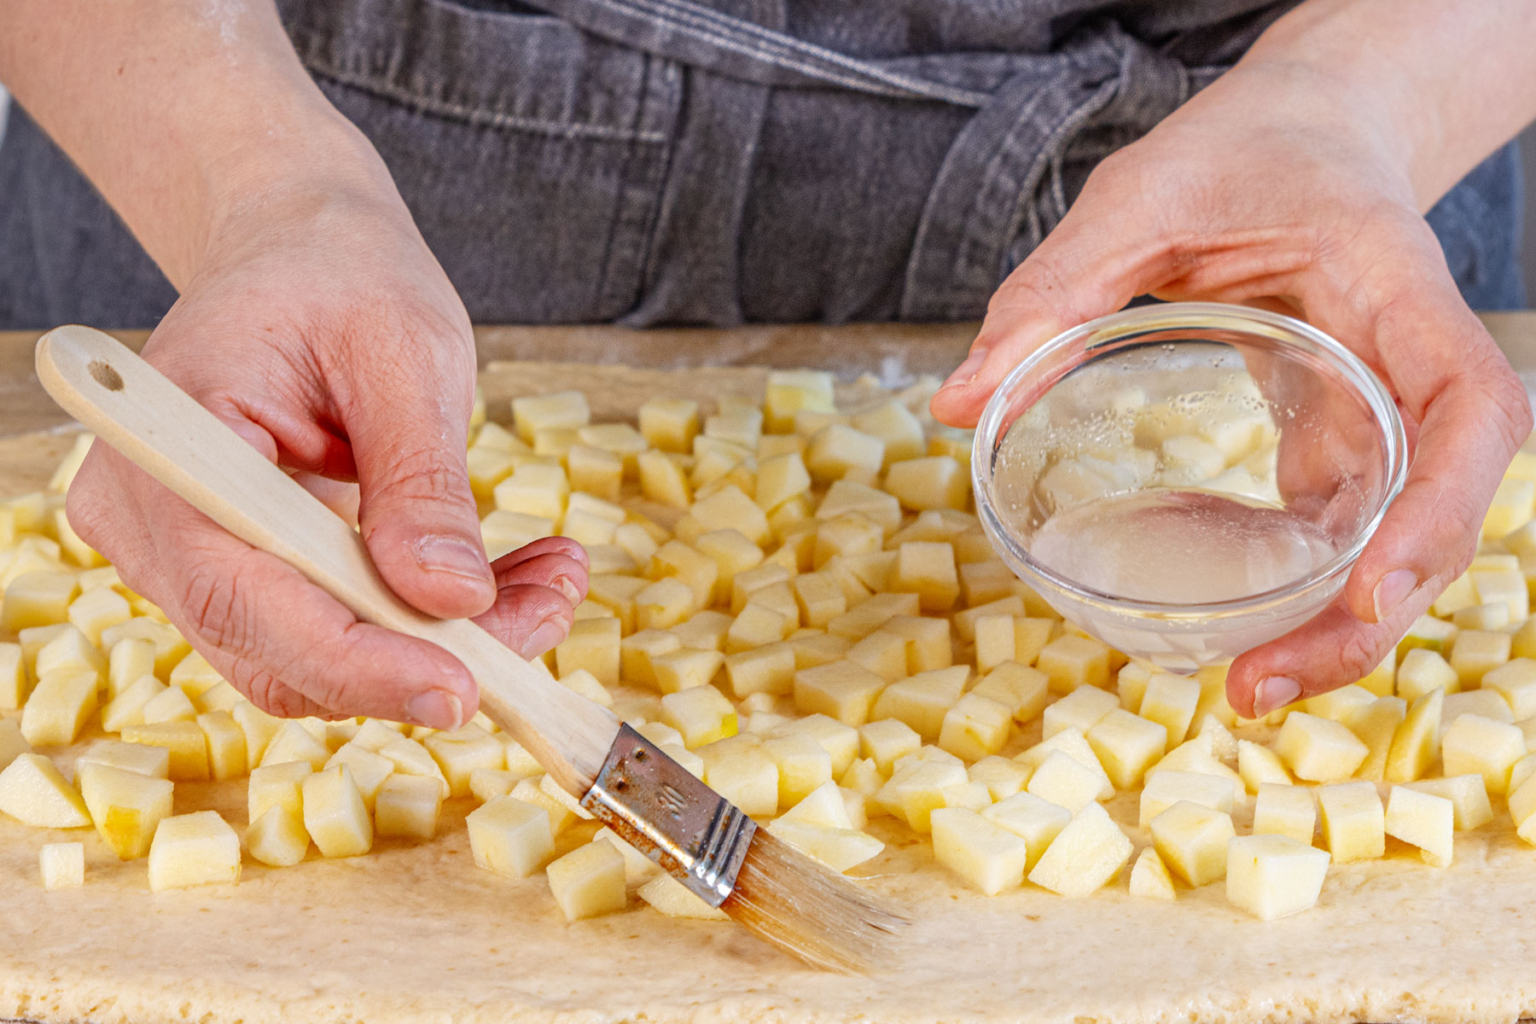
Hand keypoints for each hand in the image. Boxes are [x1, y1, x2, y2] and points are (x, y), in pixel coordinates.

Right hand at [66, 175, 586, 726]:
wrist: (298, 252)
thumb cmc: (340, 275)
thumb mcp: (404, 353)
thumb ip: (421, 478)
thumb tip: (450, 599)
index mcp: (169, 443)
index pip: (243, 594)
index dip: (354, 660)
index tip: (461, 685)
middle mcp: (151, 521)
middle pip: (280, 651)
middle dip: (424, 656)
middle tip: (545, 612)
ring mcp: (187, 556)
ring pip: (315, 657)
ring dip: (441, 643)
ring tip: (547, 582)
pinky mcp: (240, 572)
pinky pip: (331, 629)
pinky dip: (423, 622)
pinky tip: (508, 581)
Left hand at [930, 56, 1531, 717]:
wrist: (1308, 129)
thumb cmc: (1241, 148)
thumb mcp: (1138, 196)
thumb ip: (1053, 289)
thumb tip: (954, 400)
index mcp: (1395, 283)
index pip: (1471, 404)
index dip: (1440, 509)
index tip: (1371, 589)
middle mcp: (1410, 359)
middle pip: (1439, 505)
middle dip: (1370, 612)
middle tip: (1256, 688)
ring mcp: (1384, 405)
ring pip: (1396, 535)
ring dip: (1335, 623)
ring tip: (1244, 688)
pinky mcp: (1345, 434)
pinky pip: (1343, 525)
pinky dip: (1302, 586)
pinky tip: (1238, 627)